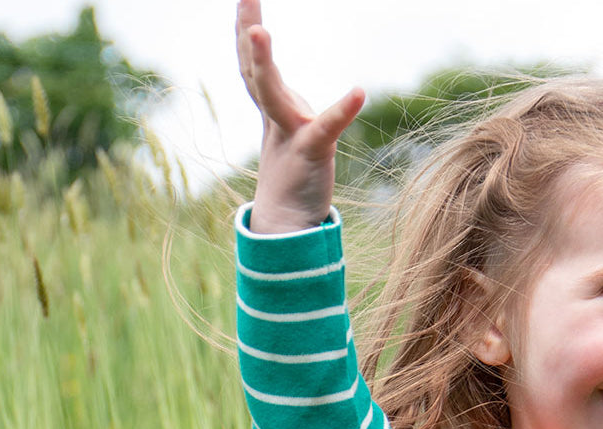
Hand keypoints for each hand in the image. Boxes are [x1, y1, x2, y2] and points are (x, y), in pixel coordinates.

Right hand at [236, 0, 364, 233]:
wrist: (289, 225)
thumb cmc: (292, 178)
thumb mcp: (286, 131)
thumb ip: (284, 106)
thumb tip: (285, 90)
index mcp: (272, 109)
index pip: (252, 65)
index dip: (245, 30)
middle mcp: (277, 116)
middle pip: (255, 70)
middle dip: (247, 32)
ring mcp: (291, 133)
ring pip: (272, 93)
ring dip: (263, 63)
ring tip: (259, 30)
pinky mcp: (312, 152)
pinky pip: (327, 127)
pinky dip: (342, 110)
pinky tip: (358, 92)